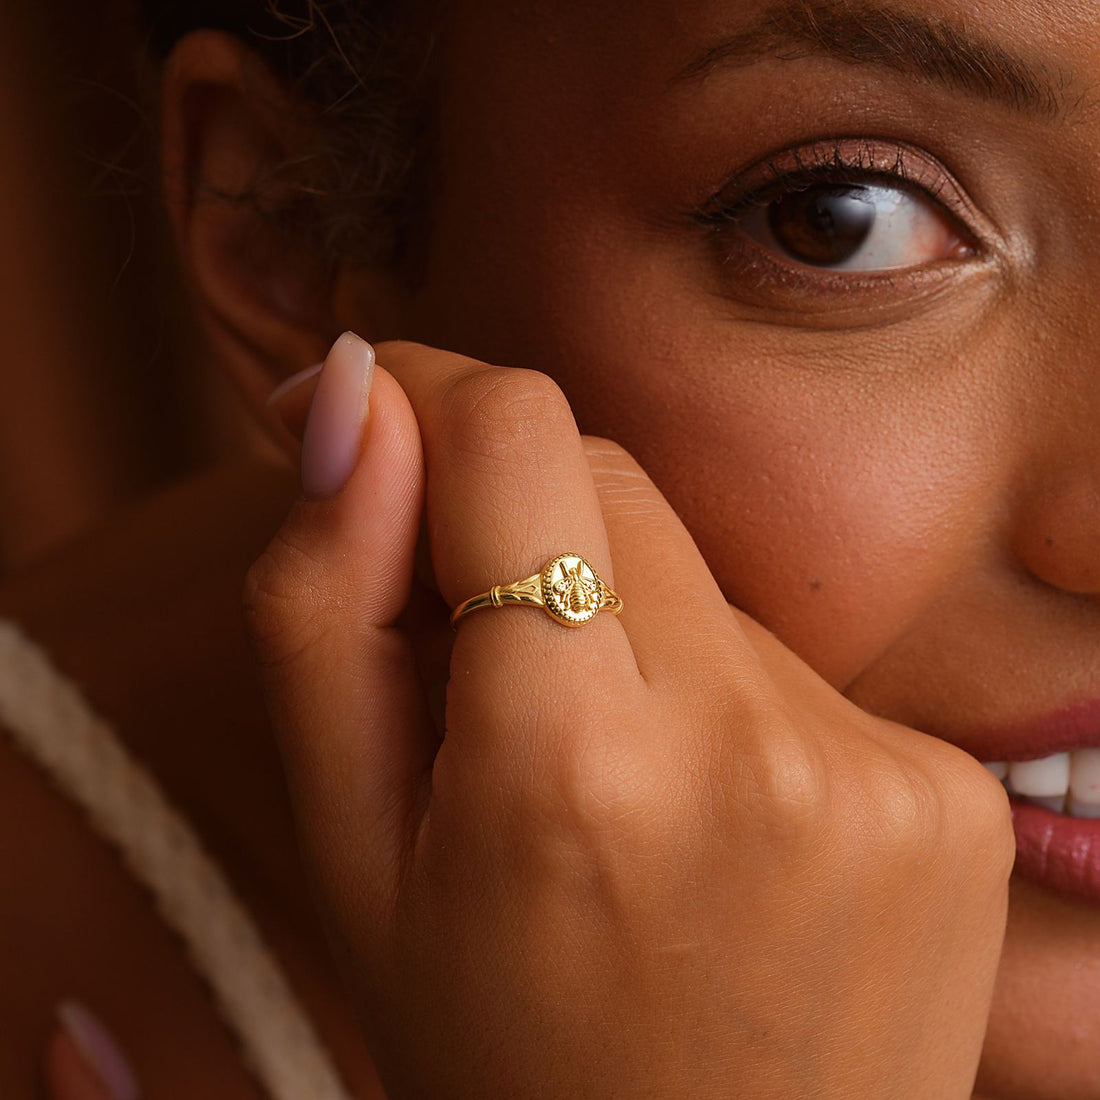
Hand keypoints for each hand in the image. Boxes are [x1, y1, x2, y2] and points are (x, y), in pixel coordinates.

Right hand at [247, 333, 1013, 1098]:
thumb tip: (348, 393)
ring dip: (623, 630)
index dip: (432, 394)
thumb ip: (324, 603)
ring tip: (603, 778)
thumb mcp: (353, 847)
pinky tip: (705, 817)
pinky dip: (719, 698)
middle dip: (519, 531)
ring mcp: (878, 768)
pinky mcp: (951, 791)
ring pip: (696, 574)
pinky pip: (790, 662)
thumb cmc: (495, 1042)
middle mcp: (750, 750)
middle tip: (483, 669)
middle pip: (611, 484)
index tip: (380, 422)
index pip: (515, 438)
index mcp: (570, 769)